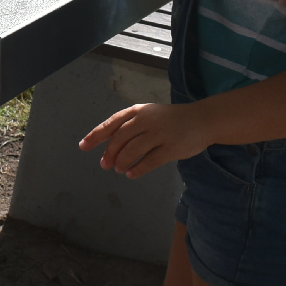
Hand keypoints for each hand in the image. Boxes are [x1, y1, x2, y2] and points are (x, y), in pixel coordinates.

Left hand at [79, 102, 214, 178]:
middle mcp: (147, 120)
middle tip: (105, 164)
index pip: (112, 123)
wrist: (201, 120)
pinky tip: (131, 174)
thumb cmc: (170, 120)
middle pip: (120, 139)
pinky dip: (137, 169)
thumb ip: (130, 127)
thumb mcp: (148, 115)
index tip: (83, 146)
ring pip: (132, 151)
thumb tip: (108, 147)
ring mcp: (160, 133)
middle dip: (109, 153)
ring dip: (122, 162)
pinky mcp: (171, 148)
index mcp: (138, 111)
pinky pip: (149, 161)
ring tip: (119, 169)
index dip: (96, 135)